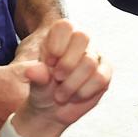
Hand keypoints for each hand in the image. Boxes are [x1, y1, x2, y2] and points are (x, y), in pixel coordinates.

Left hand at [12, 20, 112, 136]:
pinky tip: (75, 96)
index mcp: (60, 37)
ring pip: (90, 62)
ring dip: (72, 84)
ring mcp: (95, 56)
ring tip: (60, 95)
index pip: (65, 26)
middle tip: (56, 78)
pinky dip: (84, 92)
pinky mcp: (105, 72)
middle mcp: (79, 43)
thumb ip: (35, 75)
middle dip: (67, 63)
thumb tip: (32, 71)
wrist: (51, 110)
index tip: (48, 63)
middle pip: (82, 36)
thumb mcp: (33, 82)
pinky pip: (100, 78)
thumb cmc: (41, 89)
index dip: (57, 45)